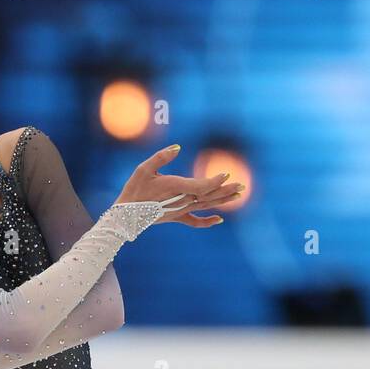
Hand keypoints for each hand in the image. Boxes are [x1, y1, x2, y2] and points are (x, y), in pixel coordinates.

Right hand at [115, 144, 243, 228]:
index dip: (215, 181)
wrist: (126, 215)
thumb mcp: (144, 168)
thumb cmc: (134, 189)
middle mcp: (181, 201)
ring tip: (238, 195)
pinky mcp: (177, 217)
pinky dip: (207, 221)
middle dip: (226, 190)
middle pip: (209, 196)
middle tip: (243, 186)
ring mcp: (180, 210)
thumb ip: (161, 156)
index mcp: (175, 188)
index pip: (201, 186)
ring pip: (206, 206)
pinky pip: (195, 221)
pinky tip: (219, 219)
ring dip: (223, 201)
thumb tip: (178, 147)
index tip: (227, 175)